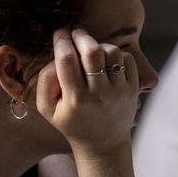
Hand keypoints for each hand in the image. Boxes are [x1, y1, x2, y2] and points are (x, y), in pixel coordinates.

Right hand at [35, 28, 139, 156]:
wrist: (103, 144)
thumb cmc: (71, 123)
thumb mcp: (48, 109)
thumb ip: (45, 81)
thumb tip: (56, 56)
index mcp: (75, 100)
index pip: (66, 60)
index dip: (61, 40)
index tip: (59, 32)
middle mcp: (98, 95)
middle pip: (92, 51)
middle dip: (81, 35)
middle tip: (75, 32)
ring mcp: (118, 91)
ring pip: (111, 52)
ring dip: (99, 44)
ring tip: (91, 49)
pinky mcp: (132, 89)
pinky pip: (127, 59)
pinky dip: (116, 54)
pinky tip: (106, 60)